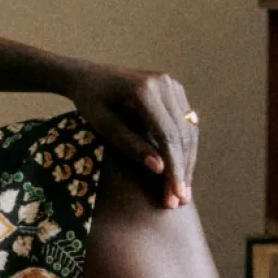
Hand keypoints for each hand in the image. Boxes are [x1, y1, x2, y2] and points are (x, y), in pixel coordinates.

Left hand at [62, 61, 198, 207]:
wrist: (88, 76)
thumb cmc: (90, 102)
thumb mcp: (103, 125)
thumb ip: (130, 145)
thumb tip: (159, 169)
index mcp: (145, 90)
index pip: (168, 135)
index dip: (173, 168)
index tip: (174, 195)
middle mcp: (164, 84)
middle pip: (183, 134)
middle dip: (182, 170)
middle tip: (178, 200)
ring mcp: (172, 85)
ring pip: (189, 131)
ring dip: (187, 162)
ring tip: (181, 191)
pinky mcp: (175, 91)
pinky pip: (186, 124)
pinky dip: (185, 148)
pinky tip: (180, 170)